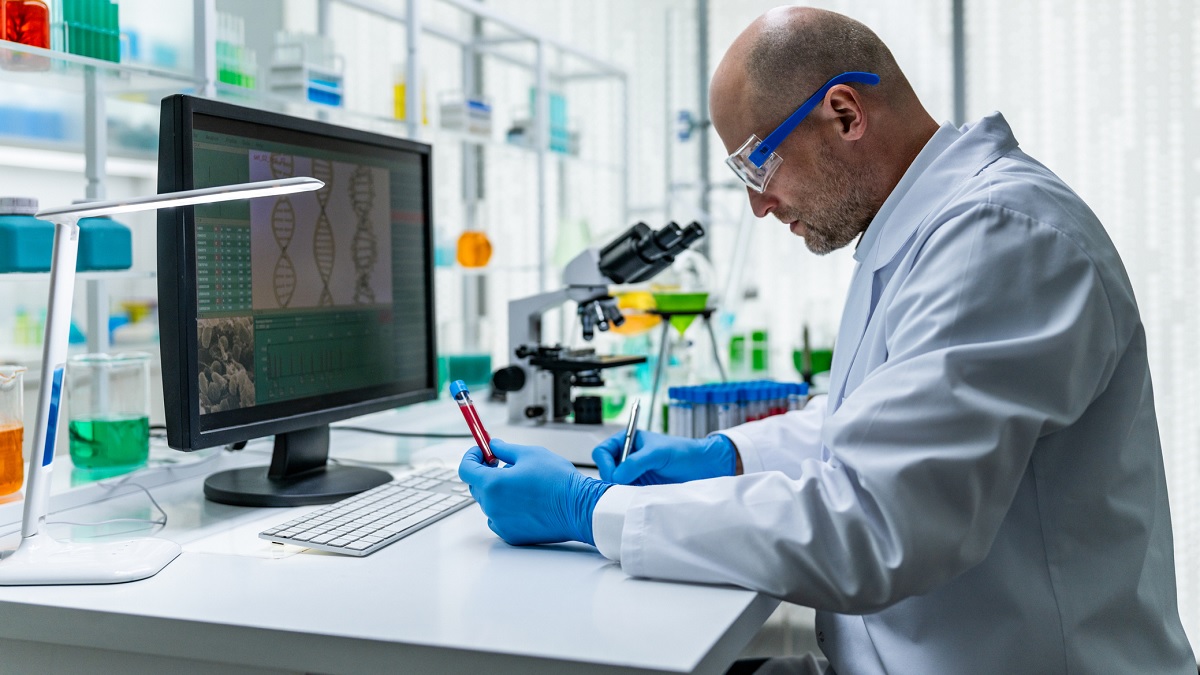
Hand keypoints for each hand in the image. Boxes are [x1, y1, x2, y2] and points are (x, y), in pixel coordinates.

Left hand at [458, 439, 611, 545]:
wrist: (578, 508)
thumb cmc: (558, 481)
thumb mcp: (530, 454)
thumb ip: (505, 449)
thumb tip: (493, 446)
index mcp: (493, 485)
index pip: (466, 469)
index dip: (472, 456)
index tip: (481, 451)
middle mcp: (492, 506)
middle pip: (476, 486)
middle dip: (485, 472)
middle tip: (502, 463)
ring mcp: (500, 523)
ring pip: (489, 503)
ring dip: (497, 491)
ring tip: (521, 484)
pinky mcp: (511, 535)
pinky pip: (499, 518)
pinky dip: (505, 509)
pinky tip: (525, 502)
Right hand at [592, 431, 736, 485]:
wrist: (701, 468)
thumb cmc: (682, 452)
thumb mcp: (658, 452)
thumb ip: (636, 462)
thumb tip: (617, 475)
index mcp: (627, 441)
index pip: (602, 452)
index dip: (606, 464)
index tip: (615, 475)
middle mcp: (626, 457)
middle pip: (605, 469)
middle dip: (611, 479)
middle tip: (623, 486)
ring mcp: (632, 474)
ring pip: (614, 484)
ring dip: (619, 489)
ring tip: (634, 492)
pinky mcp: (639, 488)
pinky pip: (625, 494)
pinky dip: (627, 497)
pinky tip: (638, 497)